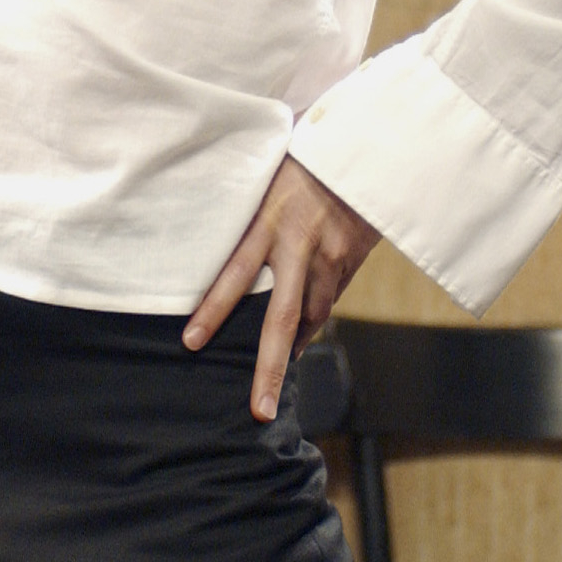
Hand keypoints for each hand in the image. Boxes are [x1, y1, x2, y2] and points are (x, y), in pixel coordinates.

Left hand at [185, 156, 380, 421]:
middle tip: (257, 408)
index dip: (214, 310)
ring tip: (274, 376)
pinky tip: (301, 337)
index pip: (234, 273)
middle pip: (281, 318)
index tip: (192, 341)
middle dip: (268, 367)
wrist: (369, 153)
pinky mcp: (350, 264)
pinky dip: (313, 322)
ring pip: (309, 318)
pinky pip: (328, 303)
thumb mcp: (267, 177)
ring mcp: (329, 259)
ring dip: (291, 348)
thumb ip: (247, 213)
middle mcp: (299, 246)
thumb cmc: (307, 158)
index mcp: (269, 221)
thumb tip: (214, 240)